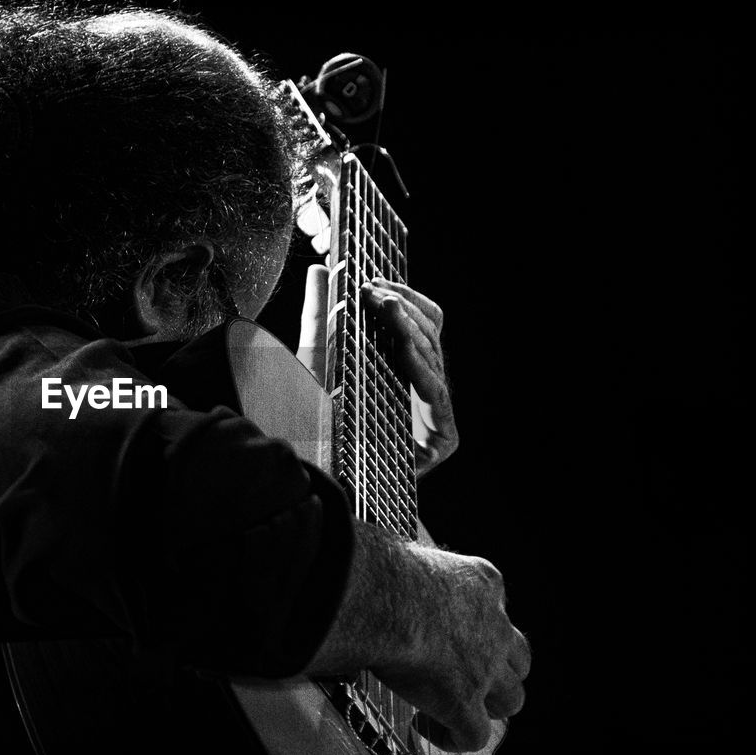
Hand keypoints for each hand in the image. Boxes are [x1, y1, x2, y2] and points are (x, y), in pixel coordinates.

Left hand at [296, 267, 458, 478]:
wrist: (313, 484)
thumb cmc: (314, 428)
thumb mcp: (314, 362)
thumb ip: (320, 316)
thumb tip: (320, 269)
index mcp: (403, 372)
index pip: (421, 324)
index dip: (404, 298)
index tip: (374, 279)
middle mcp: (423, 392)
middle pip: (431, 335)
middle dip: (403, 307)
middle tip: (372, 289)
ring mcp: (435, 416)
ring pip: (434, 356)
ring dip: (408, 326)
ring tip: (382, 303)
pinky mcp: (442, 441)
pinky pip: (435, 393)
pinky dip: (419, 366)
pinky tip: (401, 345)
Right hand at [375, 542, 529, 752]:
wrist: (386, 598)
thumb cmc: (385, 570)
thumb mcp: (414, 556)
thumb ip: (414, 571)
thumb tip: (383, 571)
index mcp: (483, 583)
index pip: (494, 606)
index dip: (476, 623)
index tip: (445, 630)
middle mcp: (494, 626)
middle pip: (518, 659)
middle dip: (498, 671)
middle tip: (464, 675)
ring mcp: (484, 669)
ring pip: (511, 700)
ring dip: (487, 706)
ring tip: (453, 708)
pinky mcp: (464, 704)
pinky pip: (474, 736)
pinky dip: (454, 738)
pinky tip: (426, 727)